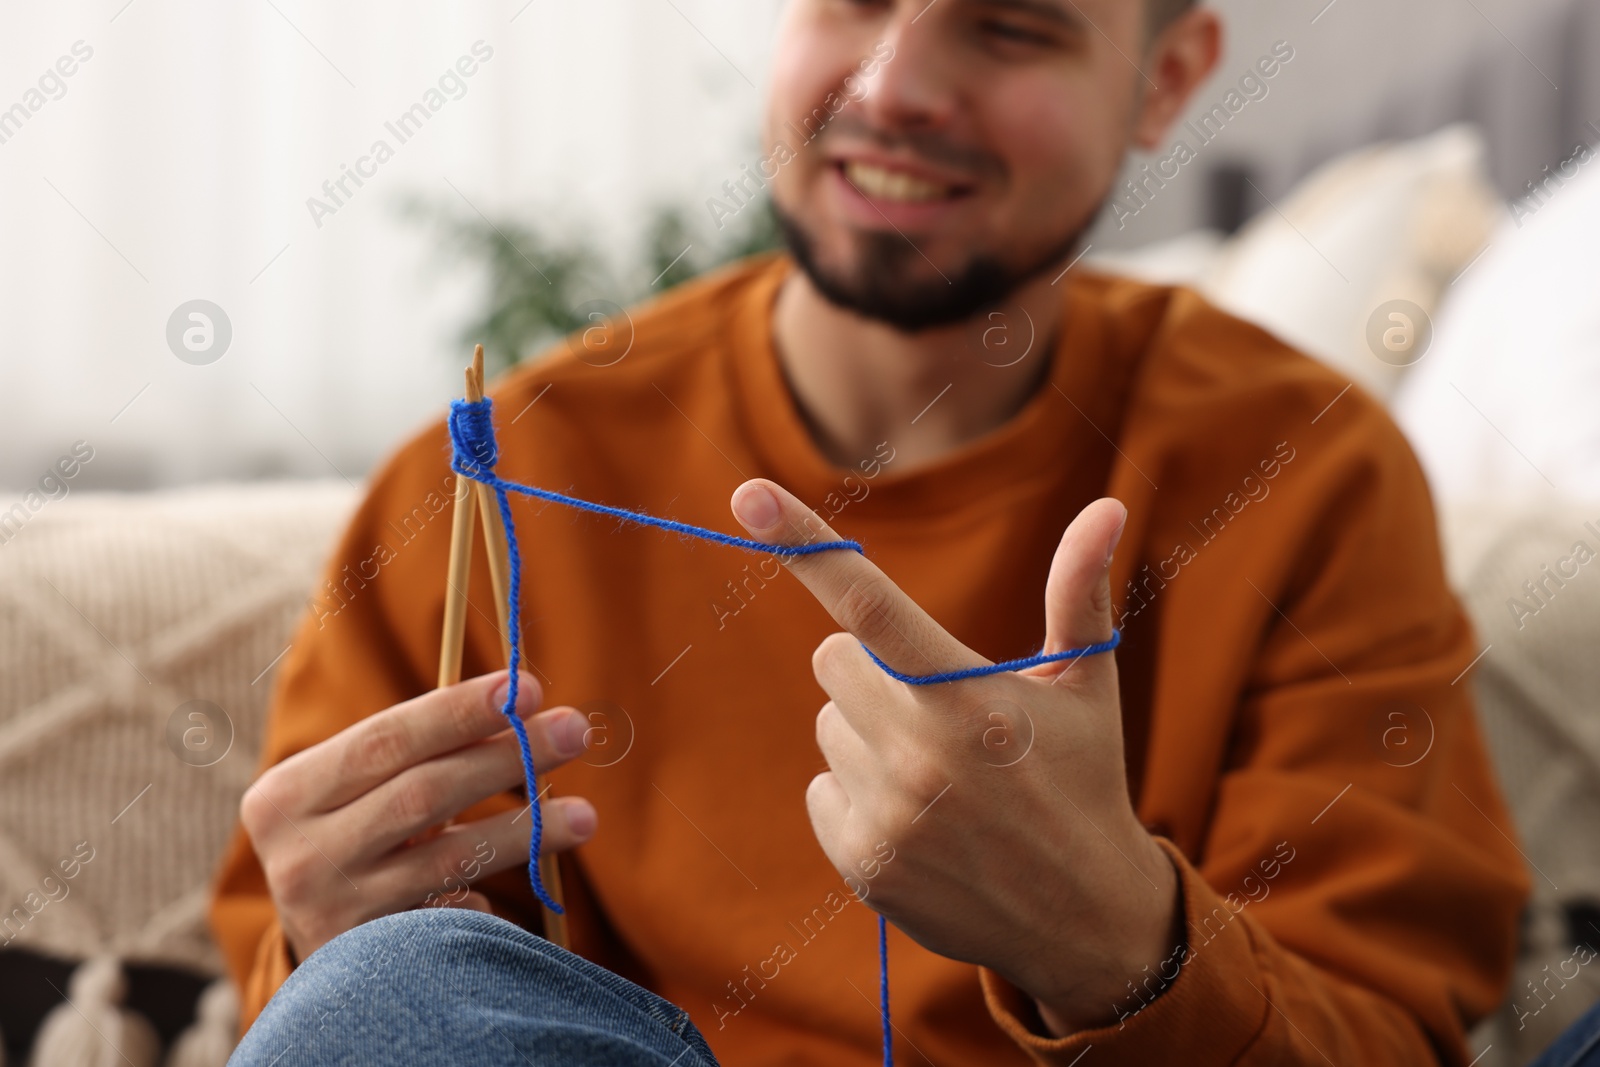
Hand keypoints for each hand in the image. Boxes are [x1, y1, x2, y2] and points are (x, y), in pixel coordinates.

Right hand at [239, 671, 597, 962]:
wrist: (320, 965)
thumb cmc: (354, 846)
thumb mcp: (356, 796)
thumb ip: (413, 754)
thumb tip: (518, 705)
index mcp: (287, 795)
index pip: (384, 739)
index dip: (459, 710)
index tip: (525, 687)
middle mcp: (299, 856)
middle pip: (422, 793)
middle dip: (506, 757)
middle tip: (575, 730)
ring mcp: (333, 913)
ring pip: (449, 857)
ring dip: (525, 830)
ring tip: (586, 816)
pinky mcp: (372, 961)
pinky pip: (454, 916)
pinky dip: (491, 894)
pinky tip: (527, 883)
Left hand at [730, 480, 1178, 1034]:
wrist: (1084, 918)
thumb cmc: (1082, 778)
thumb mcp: (1085, 683)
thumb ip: (1079, 590)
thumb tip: (1105, 507)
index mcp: (970, 698)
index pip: (869, 603)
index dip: (803, 544)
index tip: (746, 494)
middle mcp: (921, 756)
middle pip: (833, 660)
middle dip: (873, 669)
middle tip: (936, 707)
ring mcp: (888, 815)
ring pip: (829, 725)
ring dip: (870, 735)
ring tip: (940, 773)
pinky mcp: (863, 863)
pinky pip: (821, 788)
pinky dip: (859, 793)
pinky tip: (920, 818)